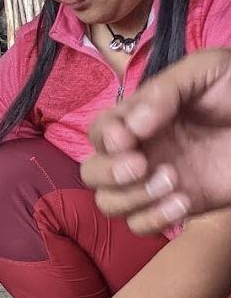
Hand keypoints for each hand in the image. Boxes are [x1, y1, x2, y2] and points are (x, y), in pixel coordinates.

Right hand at [83, 48, 230, 233]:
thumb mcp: (205, 71)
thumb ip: (165, 90)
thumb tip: (132, 126)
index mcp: (138, 119)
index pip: (99, 133)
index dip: (105, 139)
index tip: (127, 140)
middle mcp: (138, 152)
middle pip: (91, 173)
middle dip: (108, 173)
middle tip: (141, 166)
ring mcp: (151, 183)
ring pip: (109, 203)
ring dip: (131, 198)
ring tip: (172, 181)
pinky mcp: (173, 207)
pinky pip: (141, 226)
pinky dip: (154, 219)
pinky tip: (183, 202)